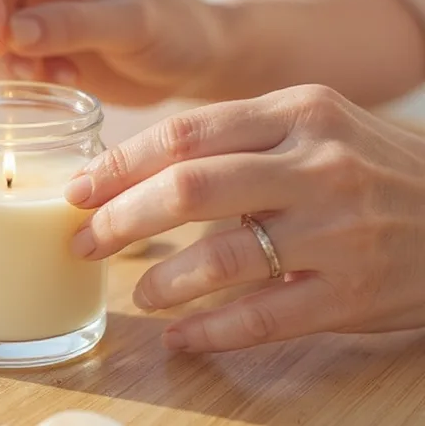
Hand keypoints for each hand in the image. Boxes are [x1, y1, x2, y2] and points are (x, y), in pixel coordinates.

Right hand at [0, 0, 227, 105]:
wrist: (192, 61)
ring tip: (56, 77)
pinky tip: (59, 84)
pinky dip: (7, 82)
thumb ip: (72, 25)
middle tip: (27, 70)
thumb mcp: (133, 23)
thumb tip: (8, 36)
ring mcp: (26, 10)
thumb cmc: (176, 29)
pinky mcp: (26, 48)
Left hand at [65, 84, 424, 351]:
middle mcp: (316, 164)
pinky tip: (182, 336)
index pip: (185, 134)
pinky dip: (213, 330)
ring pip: (224, 257)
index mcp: (296, 112)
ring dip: (164, 281)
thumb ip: (234, 139)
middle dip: (122, 219)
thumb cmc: (370, 162)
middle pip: (190, 188)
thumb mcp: (310, 125)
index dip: (120, 165)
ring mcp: (339, 229)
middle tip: (85, 242)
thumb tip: (135, 171)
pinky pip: (266, 317)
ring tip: (140, 292)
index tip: (79, 190)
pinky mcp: (355, 292)